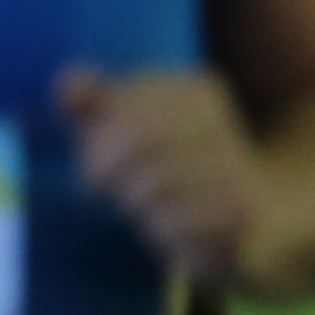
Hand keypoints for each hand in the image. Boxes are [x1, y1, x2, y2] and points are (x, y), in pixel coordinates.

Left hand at [59, 66, 265, 289]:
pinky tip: (166, 227)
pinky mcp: (241, 217)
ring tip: (142, 207)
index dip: (95, 142)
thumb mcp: (118, 125)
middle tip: (109, 190)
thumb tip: (69, 84)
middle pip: (135, 144)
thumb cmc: (162, 165)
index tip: (93, 161)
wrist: (245, 218)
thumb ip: (88, 100)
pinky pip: (174, 225)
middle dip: (107, 174)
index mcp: (194, 92)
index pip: (124, 109)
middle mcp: (223, 125)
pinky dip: (157, 230)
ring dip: (132, 204)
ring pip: (153, 188)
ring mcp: (238, 171)